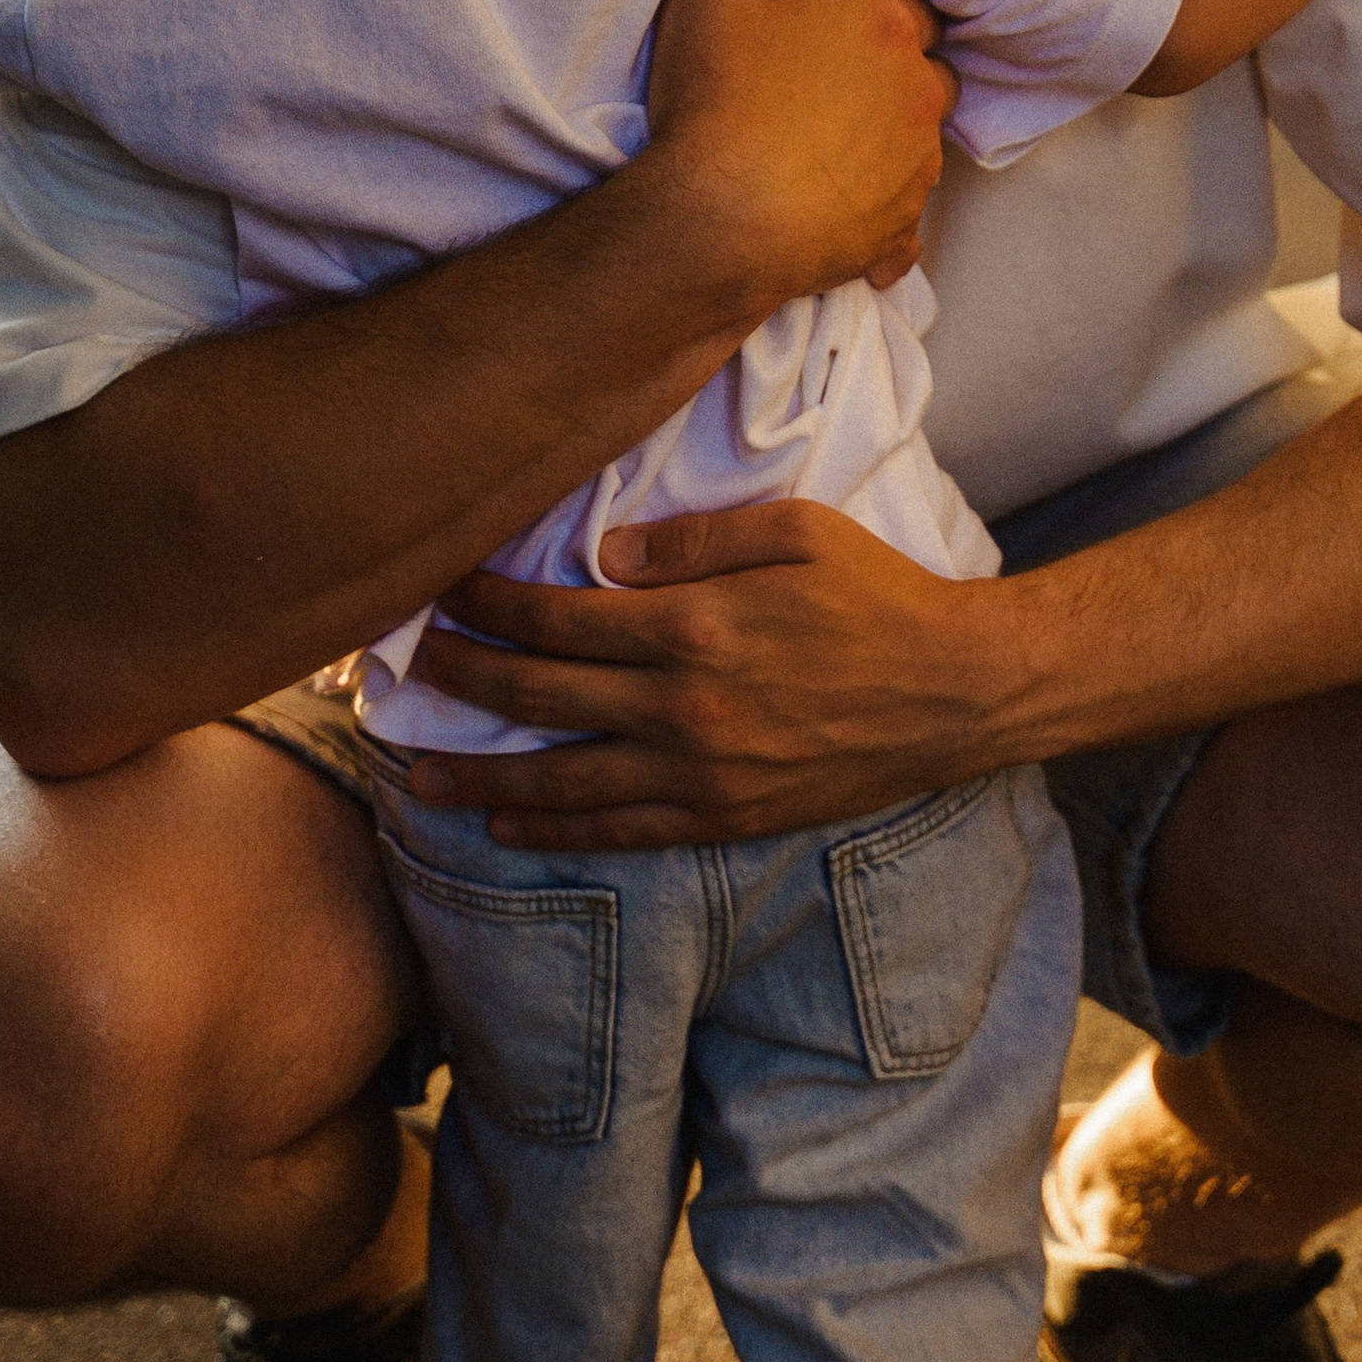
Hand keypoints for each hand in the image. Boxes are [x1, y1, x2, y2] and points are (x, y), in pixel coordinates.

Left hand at [404, 501, 1020, 846]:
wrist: (957, 692)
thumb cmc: (878, 595)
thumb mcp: (795, 530)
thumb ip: (694, 539)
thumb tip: (602, 556)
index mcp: (693, 627)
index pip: (555, 616)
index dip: (485, 602)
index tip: (441, 585)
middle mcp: (682, 707)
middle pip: (537, 695)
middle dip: (459, 676)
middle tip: (405, 661)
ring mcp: (700, 772)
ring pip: (559, 780)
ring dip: (479, 773)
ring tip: (416, 768)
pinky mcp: (724, 816)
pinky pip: (618, 830)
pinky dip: (553, 829)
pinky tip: (507, 823)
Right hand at [643, 0, 958, 301]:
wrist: (715, 221)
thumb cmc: (716, 101)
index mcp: (883, 29)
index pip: (908, 13)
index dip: (876, 23)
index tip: (840, 37)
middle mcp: (915, 96)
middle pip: (927, 78)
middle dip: (894, 82)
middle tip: (834, 94)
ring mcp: (912, 170)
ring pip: (921, 149)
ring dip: (889, 149)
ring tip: (828, 156)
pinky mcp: (895, 234)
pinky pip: (903, 229)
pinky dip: (880, 226)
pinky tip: (839, 224)